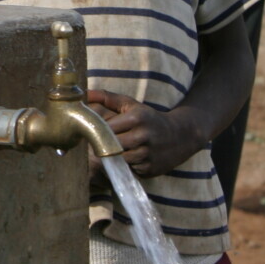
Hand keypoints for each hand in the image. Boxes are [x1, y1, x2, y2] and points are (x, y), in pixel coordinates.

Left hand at [86, 89, 203, 178]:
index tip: (90, 134)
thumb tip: (83, 93)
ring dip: (112, 159)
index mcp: (136, 118)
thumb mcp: (131, 105)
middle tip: (95, 146)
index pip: (106, 129)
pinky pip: (128, 170)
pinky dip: (123, 167)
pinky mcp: (149, 169)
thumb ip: (106, 98)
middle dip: (102, 147)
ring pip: (117, 160)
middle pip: (110, 146)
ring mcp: (147, 154)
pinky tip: (124, 161)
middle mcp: (143, 136)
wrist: (181, 135)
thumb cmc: (148, 118)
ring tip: (109, 154)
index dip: (96, 133)